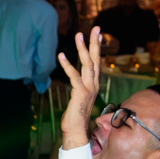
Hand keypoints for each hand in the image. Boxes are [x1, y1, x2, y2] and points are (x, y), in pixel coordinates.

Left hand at [57, 26, 101, 149]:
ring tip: (79, 35)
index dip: (97, 48)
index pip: (96, 62)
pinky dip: (68, 65)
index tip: (98, 35)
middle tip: (96, 27)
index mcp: (94, 84)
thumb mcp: (79, 98)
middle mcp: (94, 84)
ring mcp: (89, 88)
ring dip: (83, 48)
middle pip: (95, 59)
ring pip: (87, 64)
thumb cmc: (75, 116)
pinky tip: (62, 55)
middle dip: (95, 42)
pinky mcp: (81, 93)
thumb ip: (80, 87)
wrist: (76, 131)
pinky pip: (74, 76)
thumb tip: (76, 81)